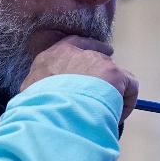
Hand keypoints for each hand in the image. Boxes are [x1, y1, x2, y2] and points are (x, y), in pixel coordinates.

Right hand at [21, 35, 137, 119]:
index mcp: (52, 55)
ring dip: (112, 90)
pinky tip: (117, 117)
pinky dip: (127, 103)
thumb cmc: (38, 104)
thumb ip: (39, 87)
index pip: (73, 44)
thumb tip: (41, 97)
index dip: (87, 49)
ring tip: (108, 111)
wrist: (54, 110)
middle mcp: (76, 53)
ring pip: (114, 74)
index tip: (98, 54)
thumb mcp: (29, 91)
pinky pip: (130, 87)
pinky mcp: (115, 73)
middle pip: (97, 56)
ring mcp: (97, 61)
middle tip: (106, 89)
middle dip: (102, 71)